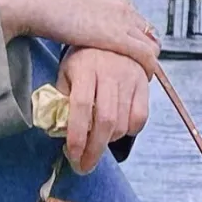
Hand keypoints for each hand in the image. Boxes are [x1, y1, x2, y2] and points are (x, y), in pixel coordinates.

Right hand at [0, 0, 159, 71]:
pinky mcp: (118, 37)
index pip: (139, 22)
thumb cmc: (50, 8)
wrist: (42, 6)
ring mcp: (123, 23)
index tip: (135, 55)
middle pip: (150, 34)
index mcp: (114, 3)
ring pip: (152, 46)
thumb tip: (82, 27)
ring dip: (150, 63)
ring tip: (144, 78)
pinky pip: (146, 55)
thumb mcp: (77, 9)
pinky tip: (145, 79)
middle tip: (143, 70)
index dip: (139, 40)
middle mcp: (124, 10)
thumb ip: (87, 18)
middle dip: (149, 52)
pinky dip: (149, 68)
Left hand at [56, 47, 150, 173]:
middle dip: (94, 149)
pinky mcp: (144, 84)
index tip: (72, 155)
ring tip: (97, 143)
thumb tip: (58, 130)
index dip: (77, 135)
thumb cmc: (84, 59)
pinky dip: (129, 130)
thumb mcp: (67, 73)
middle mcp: (109, 72)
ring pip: (122, 122)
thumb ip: (62, 99)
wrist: (112, 36)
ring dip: (109, 141)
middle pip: (105, 120)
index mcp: (85, 68)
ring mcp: (129, 78)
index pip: (81, 106)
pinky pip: (140, 118)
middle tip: (85, 165)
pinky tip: (118, 130)